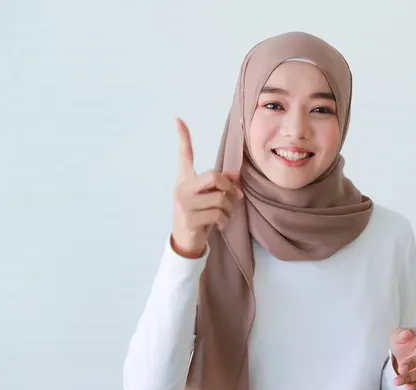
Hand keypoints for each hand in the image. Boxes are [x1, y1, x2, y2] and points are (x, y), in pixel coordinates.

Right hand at [171, 118, 242, 257]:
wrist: (186, 242)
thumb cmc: (200, 216)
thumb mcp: (210, 199)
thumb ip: (221, 185)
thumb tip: (237, 175)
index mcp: (185, 180)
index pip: (184, 156)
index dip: (183, 138)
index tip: (179, 120)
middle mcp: (182, 189)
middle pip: (213, 176)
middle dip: (229, 187)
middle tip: (236, 196)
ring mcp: (184, 204)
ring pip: (220, 198)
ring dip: (229, 209)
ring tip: (224, 216)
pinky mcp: (189, 219)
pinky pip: (218, 213)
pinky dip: (224, 220)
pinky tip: (219, 225)